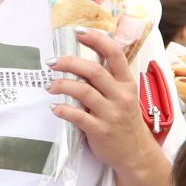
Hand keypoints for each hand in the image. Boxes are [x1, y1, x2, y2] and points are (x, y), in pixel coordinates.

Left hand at [48, 28, 164, 176]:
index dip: (97, 39)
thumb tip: (82, 61)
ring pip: (83, 91)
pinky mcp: (100, 130)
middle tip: (52, 62)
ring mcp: (111, 113)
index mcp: (127, 83)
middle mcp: (120, 95)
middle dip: (69, 62)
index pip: (114, 53)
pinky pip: (78, 116)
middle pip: (94, 70)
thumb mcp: (124, 97)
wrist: (135, 153)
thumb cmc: (125, 121)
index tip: (78, 32)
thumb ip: (108, 80)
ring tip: (50, 86)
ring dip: (62, 85)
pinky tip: (55, 108)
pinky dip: (63, 110)